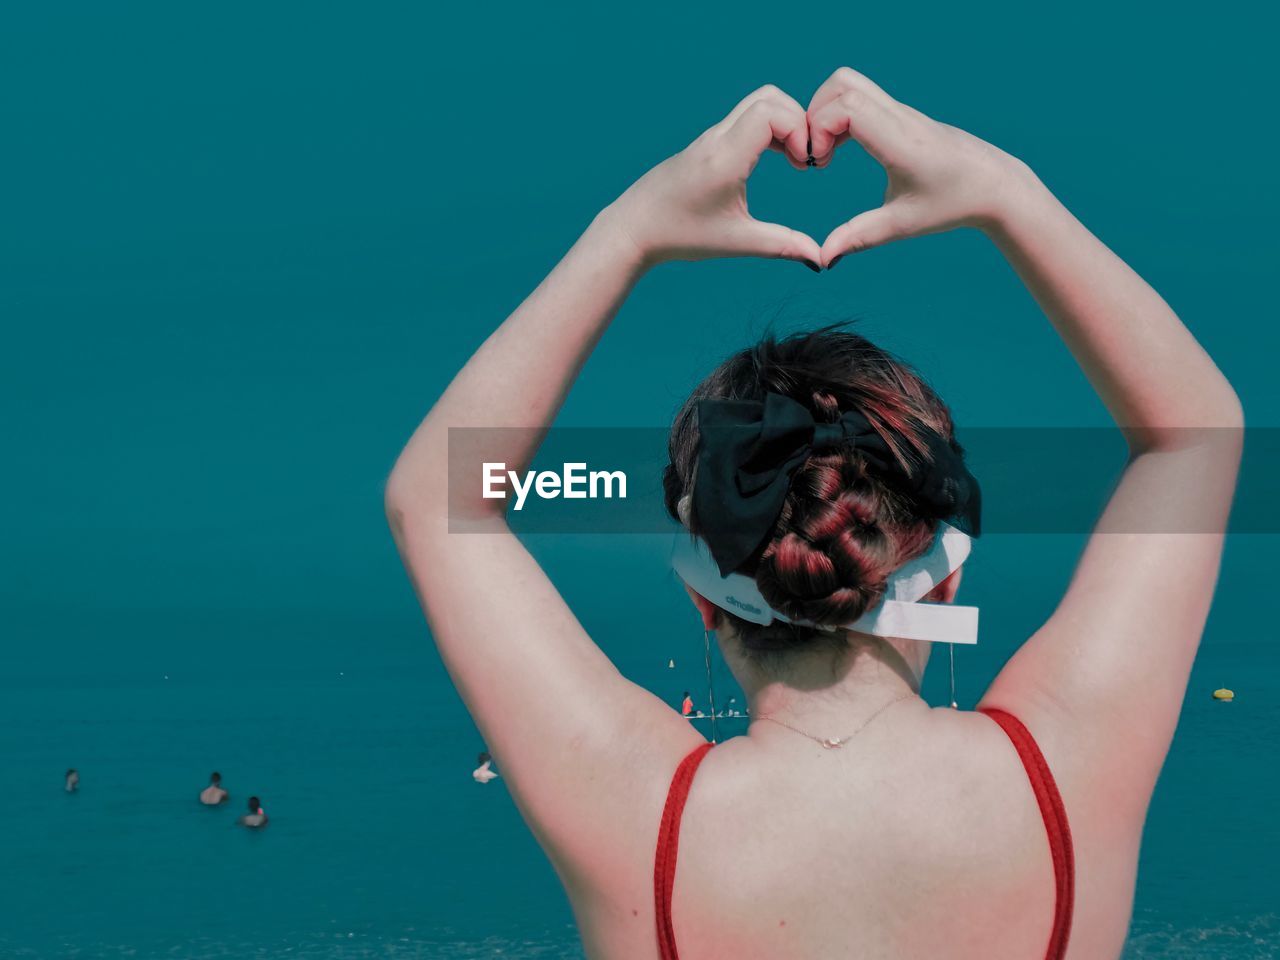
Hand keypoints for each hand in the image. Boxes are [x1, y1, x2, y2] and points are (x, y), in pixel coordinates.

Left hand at [605, 86, 822, 268]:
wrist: (635, 228)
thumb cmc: (680, 235)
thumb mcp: (736, 242)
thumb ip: (781, 245)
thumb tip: (819, 260)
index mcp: (724, 157)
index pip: (770, 112)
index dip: (798, 129)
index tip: (804, 164)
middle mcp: (717, 138)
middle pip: (769, 97)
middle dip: (798, 121)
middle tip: (805, 159)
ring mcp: (710, 136)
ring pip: (758, 103)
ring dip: (784, 123)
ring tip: (794, 160)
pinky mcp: (708, 142)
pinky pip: (746, 118)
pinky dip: (769, 129)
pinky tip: (776, 159)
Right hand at [806, 68, 1036, 264]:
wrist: (994, 185)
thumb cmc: (952, 204)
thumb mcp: (902, 225)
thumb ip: (858, 238)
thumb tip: (823, 259)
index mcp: (901, 142)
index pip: (848, 107)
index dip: (819, 128)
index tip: (817, 163)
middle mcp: (900, 118)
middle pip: (843, 83)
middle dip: (815, 115)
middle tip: (816, 154)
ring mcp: (902, 111)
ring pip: (850, 84)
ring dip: (826, 112)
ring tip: (826, 152)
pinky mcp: (902, 114)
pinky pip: (861, 98)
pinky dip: (840, 116)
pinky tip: (842, 148)